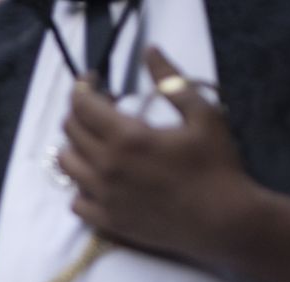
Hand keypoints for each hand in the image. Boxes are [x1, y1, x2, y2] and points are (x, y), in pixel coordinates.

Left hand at [59, 48, 253, 264]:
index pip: (82, 105)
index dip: (83, 87)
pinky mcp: (108, 222)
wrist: (223, 221)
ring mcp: (104, 197)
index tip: (94, 80)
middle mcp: (106, 167)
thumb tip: (150, 52)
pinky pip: (75, 203)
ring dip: (75, 146)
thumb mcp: (203, 114)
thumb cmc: (217, 166)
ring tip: (97, 141)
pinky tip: (99, 179)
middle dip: (81, 112)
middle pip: (70, 131)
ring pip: (66, 166)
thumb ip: (172, 81)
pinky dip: (80, 187)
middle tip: (103, 108)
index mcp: (126, 138)